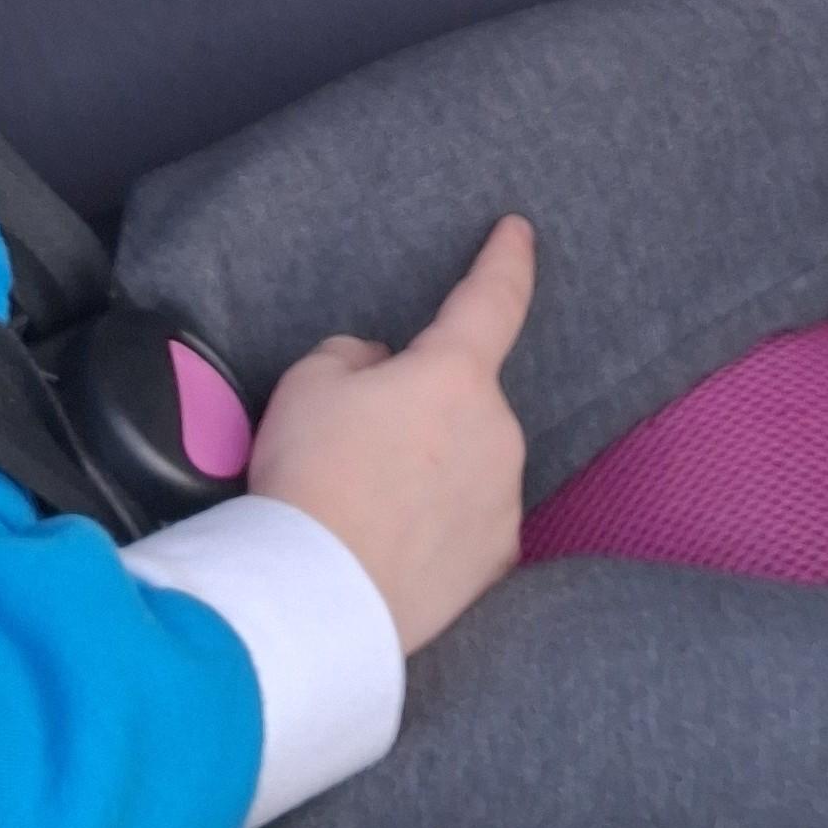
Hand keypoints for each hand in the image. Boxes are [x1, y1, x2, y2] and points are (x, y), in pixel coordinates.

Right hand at [248, 215, 535, 653]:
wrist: (319, 595)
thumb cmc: (312, 476)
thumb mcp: (308, 383)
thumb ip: (355, 358)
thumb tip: (381, 374)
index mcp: (455, 375)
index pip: (492, 298)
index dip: (506, 260)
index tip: (519, 231)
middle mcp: (498, 432)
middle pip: (464, 400)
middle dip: (423, 410)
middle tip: (356, 446)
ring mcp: (504, 501)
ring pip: (469, 463)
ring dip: (431, 471)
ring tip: (364, 507)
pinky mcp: (498, 562)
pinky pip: (468, 524)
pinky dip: (437, 528)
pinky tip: (392, 548)